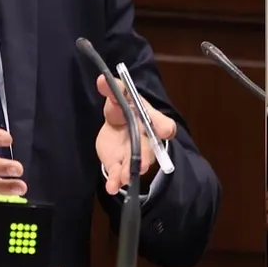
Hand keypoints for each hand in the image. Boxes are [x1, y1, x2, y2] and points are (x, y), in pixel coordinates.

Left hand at [95, 74, 176, 194]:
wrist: (117, 126)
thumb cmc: (125, 108)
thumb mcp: (119, 96)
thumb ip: (113, 89)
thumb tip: (101, 79)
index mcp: (149, 119)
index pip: (162, 124)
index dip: (164, 127)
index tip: (165, 130)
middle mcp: (146, 140)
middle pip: (149, 149)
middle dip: (145, 157)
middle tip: (140, 165)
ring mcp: (134, 154)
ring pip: (136, 165)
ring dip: (130, 172)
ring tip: (124, 179)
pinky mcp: (121, 165)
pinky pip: (120, 174)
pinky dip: (116, 181)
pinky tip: (112, 187)